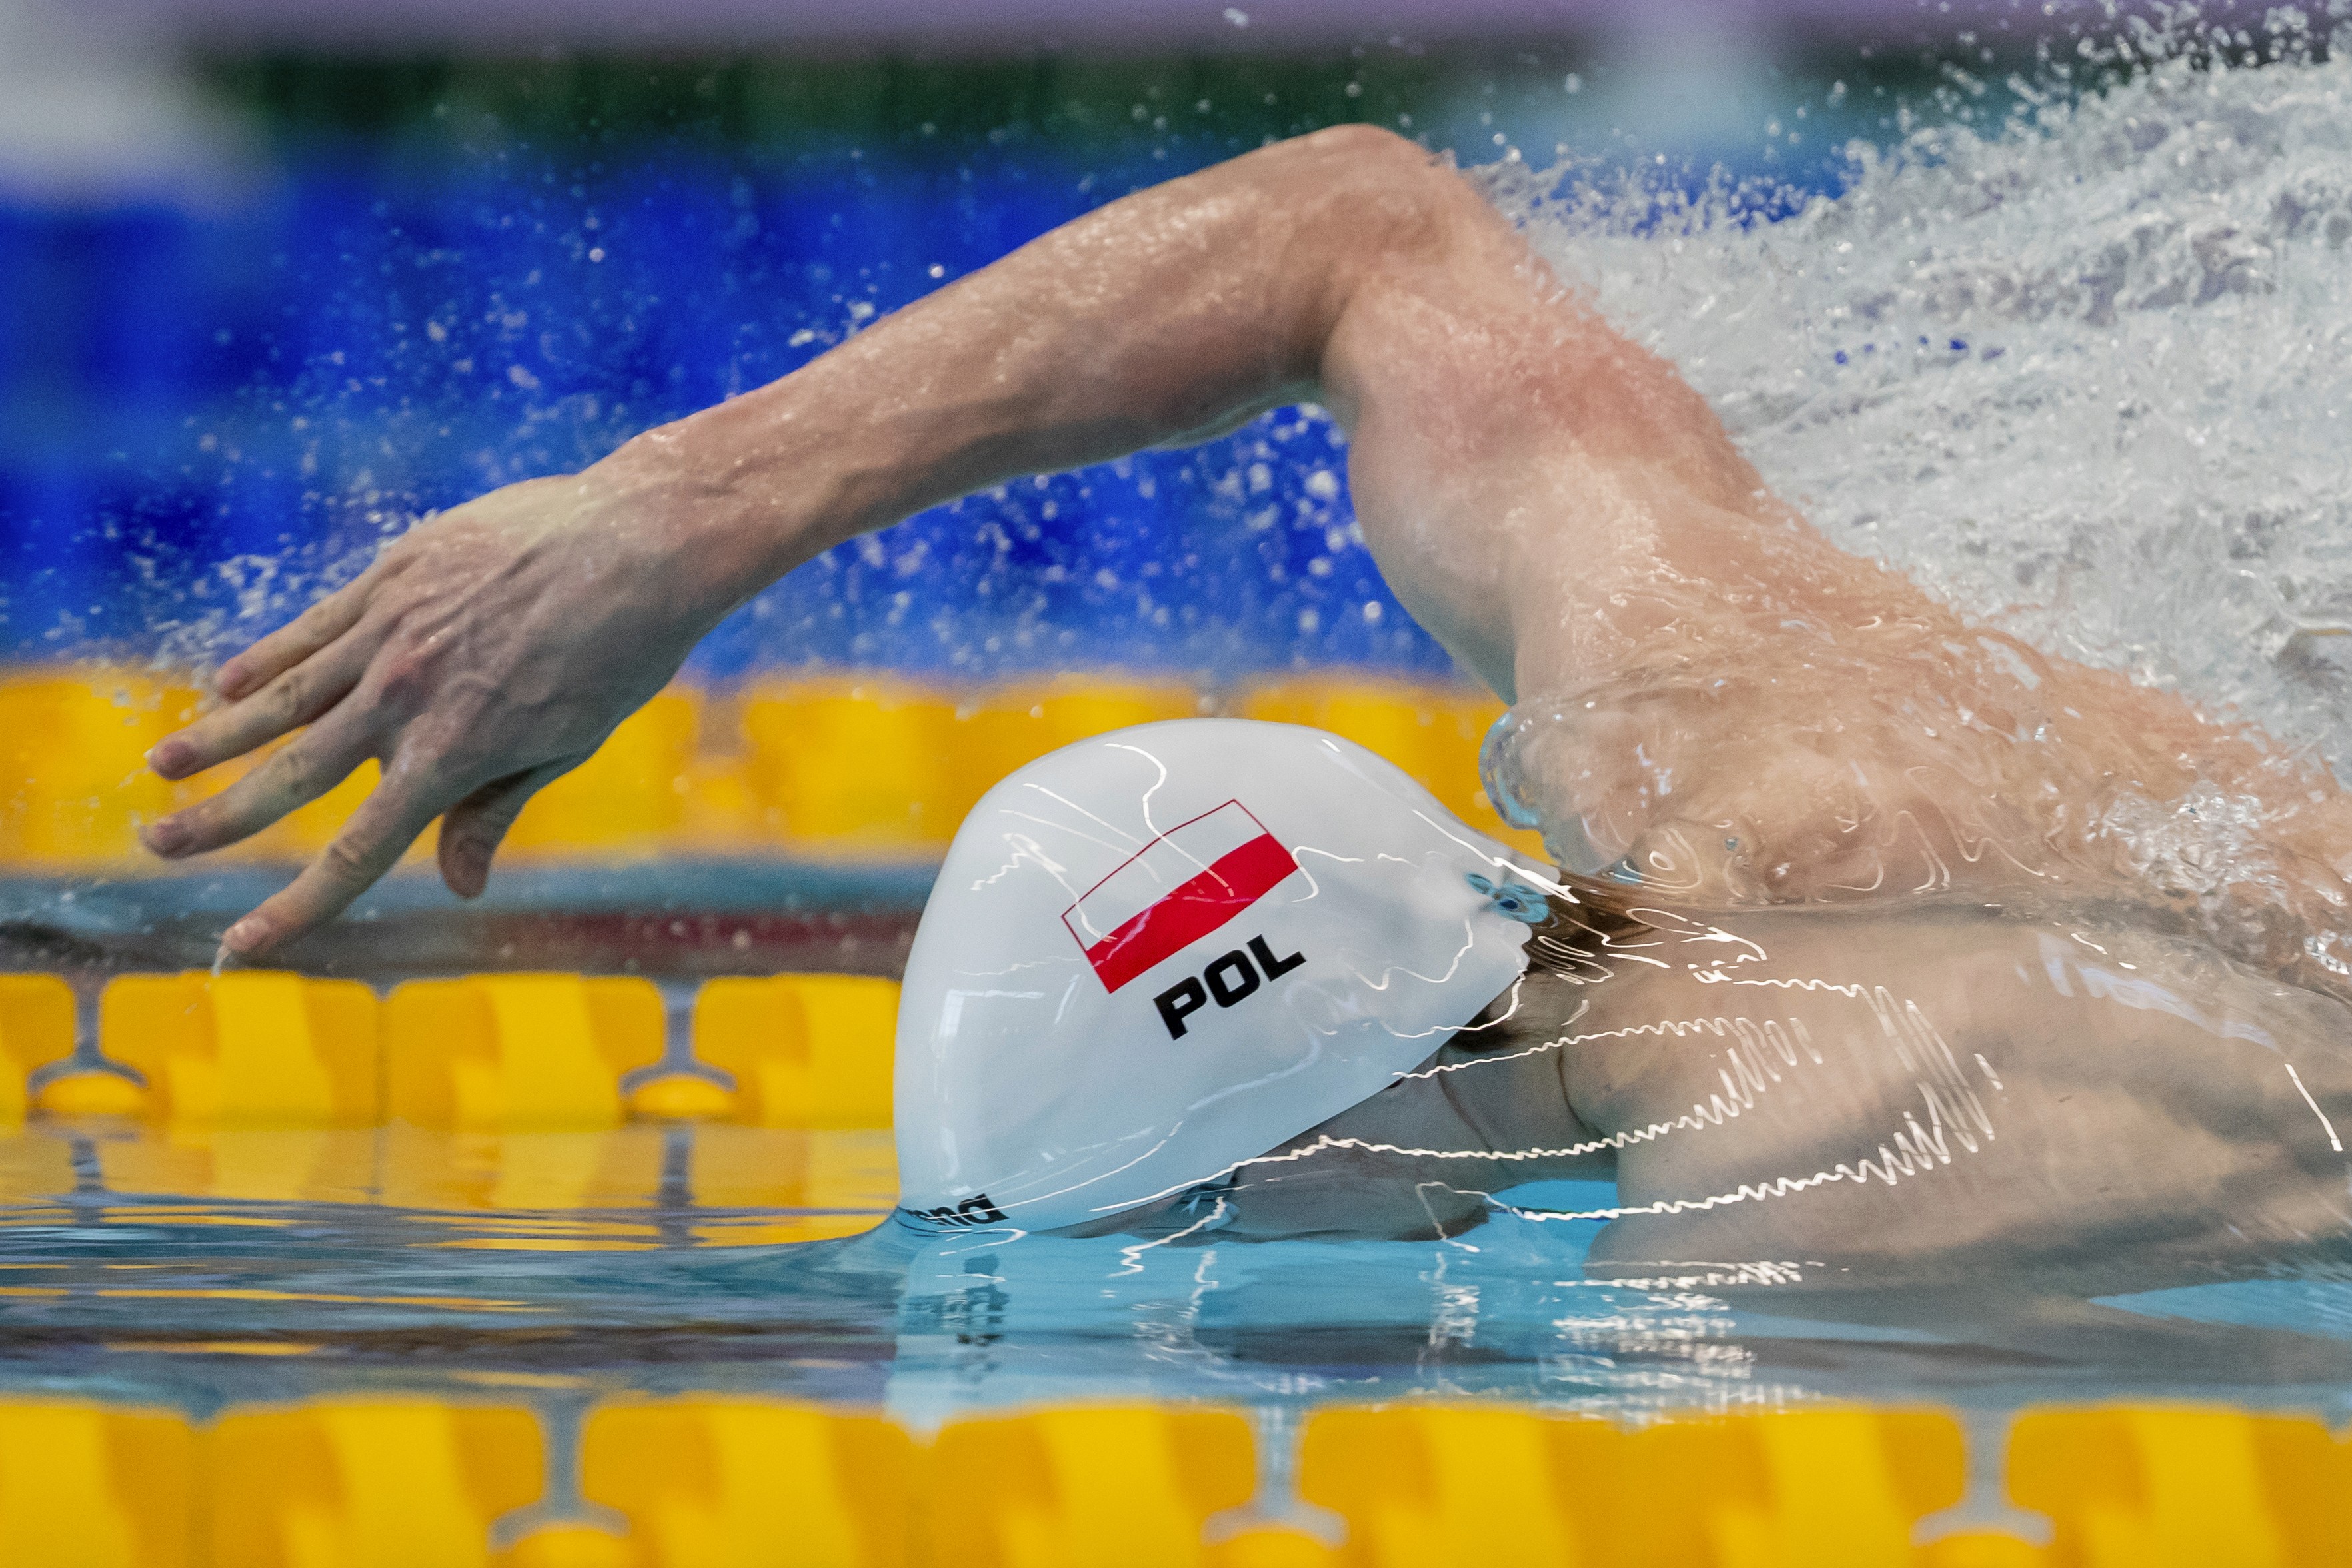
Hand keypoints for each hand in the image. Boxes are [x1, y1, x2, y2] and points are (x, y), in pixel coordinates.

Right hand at [142, 460, 739, 957]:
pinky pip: (312, 629)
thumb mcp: (566, 744)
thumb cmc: (620, 653)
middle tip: (156, 845)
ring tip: (162, 765)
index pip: (358, 850)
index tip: (240, 947)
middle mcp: (406, 698)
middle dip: (219, 818)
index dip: (297, 906)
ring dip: (218, 734)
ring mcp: (390, 632)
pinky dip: (266, 659)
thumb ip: (495, 809)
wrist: (639, 543)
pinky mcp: (390, 577)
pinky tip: (226, 683)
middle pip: (292, 774)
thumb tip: (458, 885)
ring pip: (282, 697)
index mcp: (454, 753)